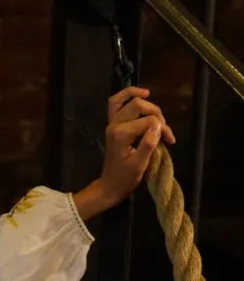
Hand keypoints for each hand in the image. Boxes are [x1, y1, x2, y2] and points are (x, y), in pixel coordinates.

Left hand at [102, 85, 175, 203]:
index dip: (163, 128)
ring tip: (157, 112)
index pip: (148, 120)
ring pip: (127, 99)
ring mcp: (112, 123)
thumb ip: (148, 144)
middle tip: (164, 129)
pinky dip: (129, 95)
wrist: (110, 186)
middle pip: (138, 105)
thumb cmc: (125, 179)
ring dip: (145, 102)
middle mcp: (114, 125)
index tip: (170, 141)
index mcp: (121, 134)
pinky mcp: (113, 124)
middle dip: (156, 113)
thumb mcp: (139, 165)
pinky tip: (143, 94)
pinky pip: (117, 102)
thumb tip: (159, 125)